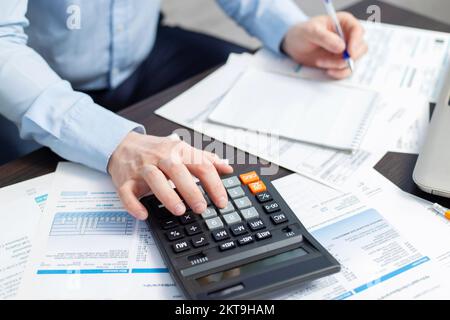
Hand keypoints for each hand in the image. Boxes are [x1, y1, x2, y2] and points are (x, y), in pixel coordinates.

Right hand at [108, 132, 233, 219]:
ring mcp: (141, 168)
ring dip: (167, 195)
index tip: (221, 201)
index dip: (214, 184)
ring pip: (154, 179)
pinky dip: (134, 204)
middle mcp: (160, 157)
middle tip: (201, 208)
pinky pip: (127, 192)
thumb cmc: (155, 150)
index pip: (200, 165)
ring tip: (179, 210)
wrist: (122, 145)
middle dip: (191, 190)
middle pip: (177, 171)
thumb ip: (204, 159)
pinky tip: (144, 214)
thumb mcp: (181, 150)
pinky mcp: (124, 180)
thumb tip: (227, 168)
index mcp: (177, 151)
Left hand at [281, 12, 367, 78]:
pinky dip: (339, 73)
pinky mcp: (340, 62)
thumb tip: (341, 47)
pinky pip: (346, 70)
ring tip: (319, 62)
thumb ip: (325, 38)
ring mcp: (345, 50)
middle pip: (361, 48)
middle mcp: (348, 36)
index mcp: (344, 22)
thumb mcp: (311, 32)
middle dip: (348, 57)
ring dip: (338, 65)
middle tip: (334, 61)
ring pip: (353, 61)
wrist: (294, 46)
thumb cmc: (302, 33)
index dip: (356, 42)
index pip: (358, 31)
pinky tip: (327, 71)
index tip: (349, 52)